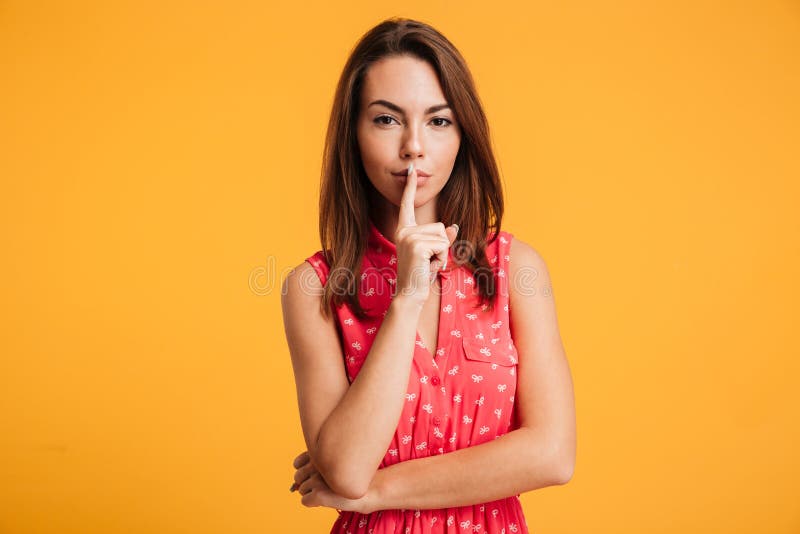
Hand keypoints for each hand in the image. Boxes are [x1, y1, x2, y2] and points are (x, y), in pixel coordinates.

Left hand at [290, 450, 376, 513]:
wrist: (370, 489)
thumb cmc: (352, 476)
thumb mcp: (335, 463)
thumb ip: (318, 464)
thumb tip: (295, 483)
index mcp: (320, 454)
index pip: (297, 463)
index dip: (304, 471)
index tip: (316, 475)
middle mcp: (317, 465)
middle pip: (298, 477)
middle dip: (307, 482)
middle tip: (324, 485)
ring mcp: (317, 480)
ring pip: (301, 489)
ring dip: (311, 492)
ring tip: (328, 491)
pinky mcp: (319, 495)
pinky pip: (305, 501)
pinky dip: (312, 503)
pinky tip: (326, 499)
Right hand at [393, 161, 458, 303]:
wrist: (410, 294)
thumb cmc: (422, 274)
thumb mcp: (434, 253)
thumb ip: (443, 239)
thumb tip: (453, 227)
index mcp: (404, 229)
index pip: (407, 204)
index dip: (410, 187)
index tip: (411, 169)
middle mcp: (404, 230)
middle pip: (439, 226)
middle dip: (441, 246)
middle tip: (428, 261)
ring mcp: (409, 237)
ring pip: (443, 236)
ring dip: (442, 253)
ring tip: (428, 264)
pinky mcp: (417, 245)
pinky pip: (443, 245)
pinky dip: (442, 258)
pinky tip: (429, 267)